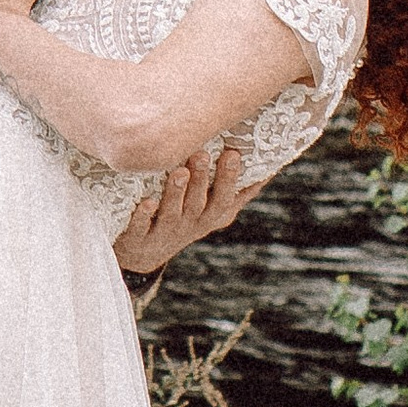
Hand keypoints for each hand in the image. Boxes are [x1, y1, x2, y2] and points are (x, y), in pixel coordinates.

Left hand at [113, 142, 245, 277]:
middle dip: (201, 181)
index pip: (223, 199)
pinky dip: (144, 216)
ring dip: (176, 193)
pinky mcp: (137, 239)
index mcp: (208, 217)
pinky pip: (141, 228)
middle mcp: (189, 226)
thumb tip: (271, 166)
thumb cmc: (185, 219)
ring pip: (172, 214)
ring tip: (178, 170)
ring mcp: (163, 234)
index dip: (228, 179)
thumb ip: (239, 191)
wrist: (143, 253)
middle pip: (198, 205)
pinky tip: (147, 202)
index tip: (232, 153)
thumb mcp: (214, 209)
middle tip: (201, 154)